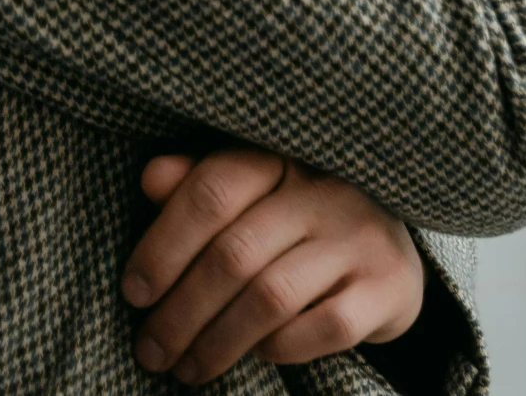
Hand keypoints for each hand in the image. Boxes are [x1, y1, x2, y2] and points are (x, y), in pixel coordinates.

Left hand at [120, 148, 424, 382]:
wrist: (391, 249)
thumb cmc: (301, 223)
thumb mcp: (253, 196)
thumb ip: (202, 186)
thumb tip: (151, 178)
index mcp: (283, 157)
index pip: (214, 188)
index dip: (165, 242)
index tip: (133, 291)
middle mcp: (325, 189)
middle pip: (234, 252)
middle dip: (181, 311)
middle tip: (150, 351)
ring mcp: (361, 236)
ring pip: (271, 295)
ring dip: (217, 341)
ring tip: (186, 369)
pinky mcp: (388, 285)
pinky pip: (324, 326)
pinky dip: (281, 347)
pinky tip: (257, 356)